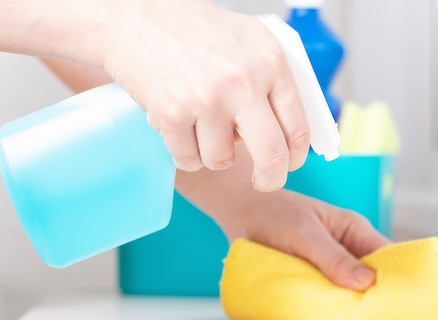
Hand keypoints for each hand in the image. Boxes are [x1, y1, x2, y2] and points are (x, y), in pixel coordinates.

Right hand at [1, 0, 309, 190]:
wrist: (136, 15)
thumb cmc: (195, 31)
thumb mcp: (250, 41)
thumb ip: (274, 82)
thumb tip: (292, 134)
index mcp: (271, 62)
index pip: (298, 130)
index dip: (295, 158)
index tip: (288, 164)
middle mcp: (243, 82)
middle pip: (272, 157)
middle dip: (269, 179)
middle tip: (262, 182)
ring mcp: (207, 100)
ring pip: (223, 160)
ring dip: (213, 152)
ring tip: (201, 123)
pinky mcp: (172, 114)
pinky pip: (189, 160)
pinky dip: (185, 152)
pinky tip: (180, 126)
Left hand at [175, 144, 390, 291]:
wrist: (240, 211)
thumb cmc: (273, 212)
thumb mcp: (304, 234)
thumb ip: (333, 258)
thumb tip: (366, 283)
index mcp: (354, 231)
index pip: (388, 258)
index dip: (396, 282)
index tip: (401, 307)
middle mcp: (347, 249)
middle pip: (371, 280)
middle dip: (372, 300)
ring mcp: (330, 265)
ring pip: (349, 292)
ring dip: (347, 307)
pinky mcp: (313, 278)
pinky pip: (327, 296)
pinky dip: (328, 308)